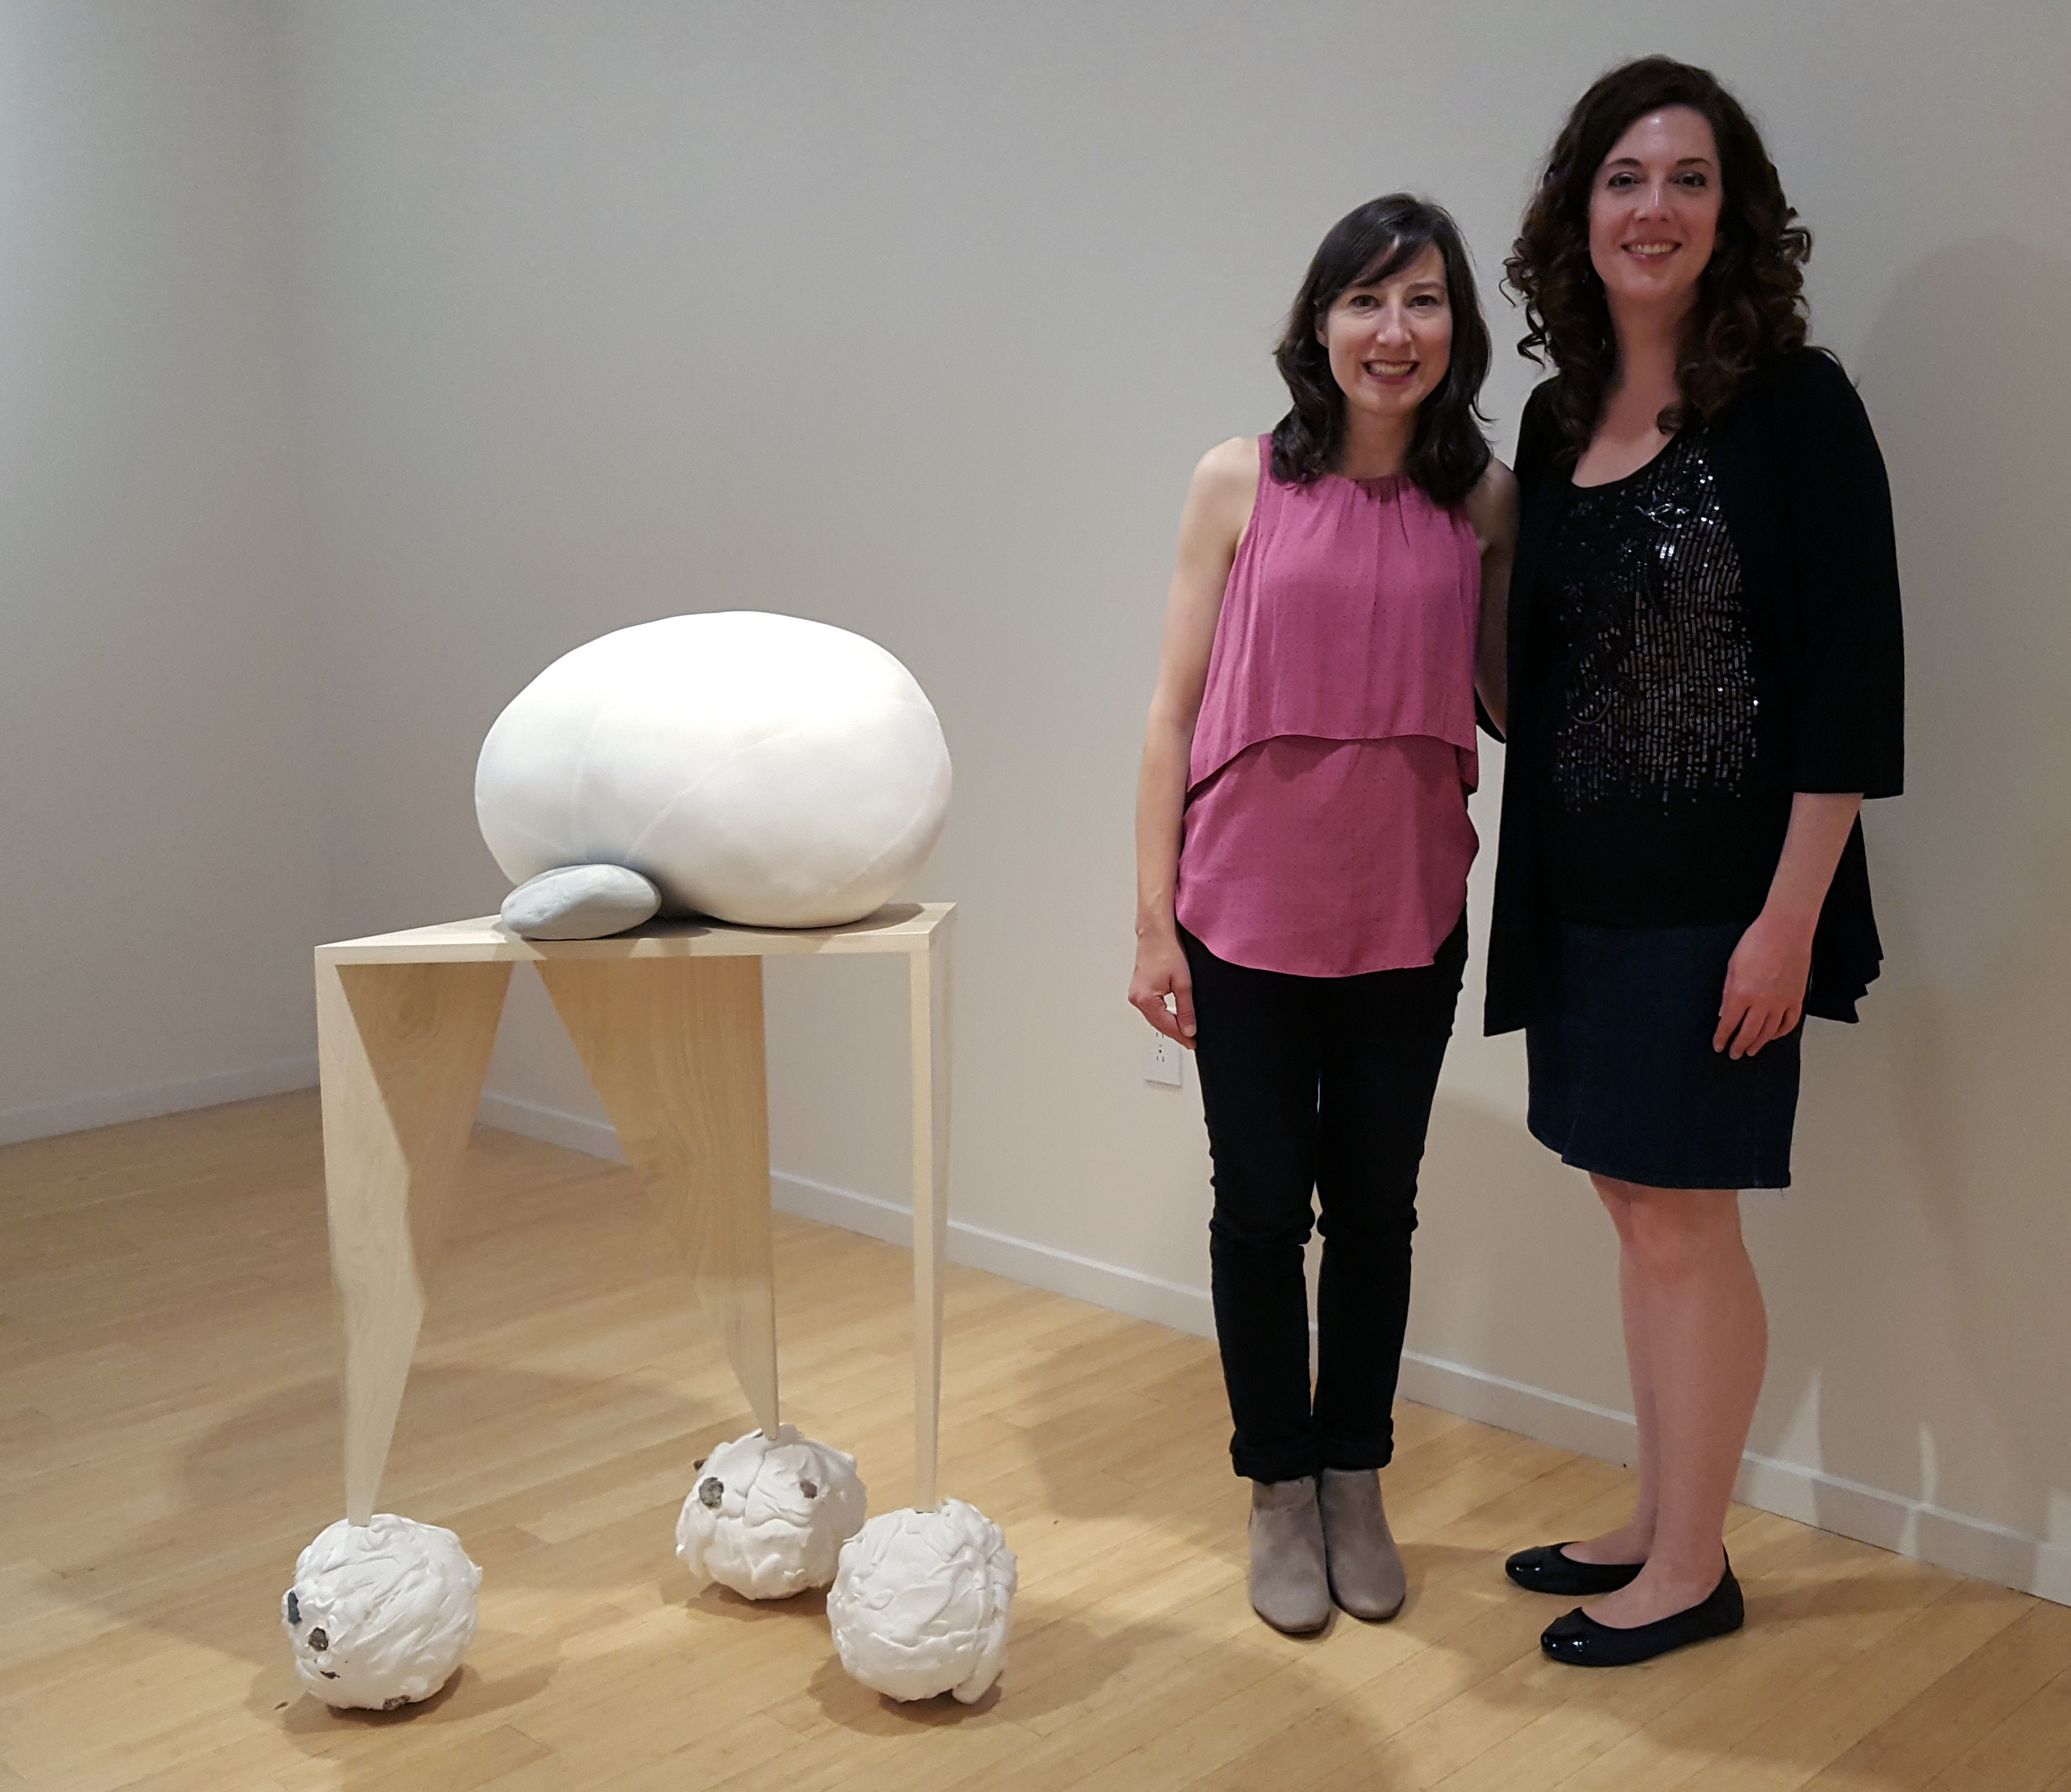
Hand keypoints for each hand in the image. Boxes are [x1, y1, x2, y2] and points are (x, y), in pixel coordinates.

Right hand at [1129, 928, 1196, 1047]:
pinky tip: (1172, 1018)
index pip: (1167, 1026)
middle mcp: (1136, 998)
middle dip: (1176, 1033)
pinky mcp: (1139, 989)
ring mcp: (1135, 994)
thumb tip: (1189, 1029)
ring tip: (1185, 1032)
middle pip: (1159, 1025)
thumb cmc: (1166, 949)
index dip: (1183, 1036)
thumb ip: (1186, 1010)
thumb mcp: (1183, 983)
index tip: (1194, 1043)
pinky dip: (1163, 1015)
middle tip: (1192, 1041)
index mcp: (1145, 999)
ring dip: (1169, 1025)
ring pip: (1155, 1018)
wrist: (1156, 932)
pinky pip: (1151, 1009)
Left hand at [1714, 910, 1812, 1057]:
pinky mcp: (1797, 998)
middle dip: (1739, 1046)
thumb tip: (1724, 1013)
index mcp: (1741, 993)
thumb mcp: (1732, 966)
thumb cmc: (1757, 941)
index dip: (1722, 1037)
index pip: (1729, 1024)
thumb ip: (1728, 993)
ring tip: (1751, 1050)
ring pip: (1769, 1031)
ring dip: (1758, 1043)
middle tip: (1734, 1054)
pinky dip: (1780, 1032)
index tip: (1718, 1046)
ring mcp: (1782, 1002)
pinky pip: (1789, 1022)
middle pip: (1749, 1033)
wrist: (1786, 929)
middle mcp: (1762, 1002)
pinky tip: (1772, 1036)